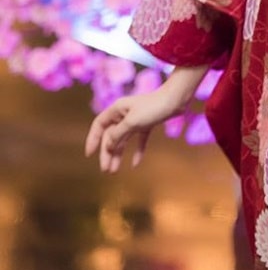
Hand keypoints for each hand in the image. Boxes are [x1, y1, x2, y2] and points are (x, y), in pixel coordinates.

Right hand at [84, 65, 207, 172]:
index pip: (99, 124)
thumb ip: (117, 134)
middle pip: (111, 135)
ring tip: (114, 170)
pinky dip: (137, 151)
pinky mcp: (148, 123)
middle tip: (105, 170)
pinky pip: (139, 140)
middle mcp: (124, 114)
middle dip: (107, 152)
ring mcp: (136, 119)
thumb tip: (107, 146)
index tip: (89, 154)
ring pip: (123, 140)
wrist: (176, 99)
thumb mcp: (132, 122)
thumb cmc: (153, 108)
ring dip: (118, 154)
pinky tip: (135, 164)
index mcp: (116, 109)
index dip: (93, 139)